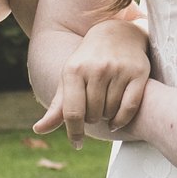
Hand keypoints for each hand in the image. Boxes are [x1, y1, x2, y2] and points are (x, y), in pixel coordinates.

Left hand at [37, 11, 150, 145]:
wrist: (117, 33)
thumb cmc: (88, 62)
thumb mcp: (69, 79)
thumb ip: (57, 107)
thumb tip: (38, 130)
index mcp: (74, 70)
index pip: (72, 112)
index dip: (74, 132)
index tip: (77, 144)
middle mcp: (96, 68)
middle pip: (93, 114)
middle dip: (92, 119)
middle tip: (94, 111)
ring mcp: (118, 69)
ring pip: (111, 112)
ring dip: (107, 118)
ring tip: (105, 107)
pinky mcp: (138, 72)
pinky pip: (129, 108)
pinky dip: (122, 120)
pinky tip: (116, 122)